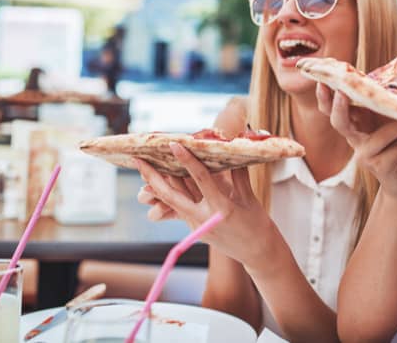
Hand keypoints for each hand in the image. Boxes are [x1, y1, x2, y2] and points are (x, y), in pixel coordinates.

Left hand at [136, 143, 280, 269]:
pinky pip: (179, 208)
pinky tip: (160, 180)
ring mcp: (197, 227)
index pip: (201, 180)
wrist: (257, 252)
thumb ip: (238, 175)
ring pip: (171, 202)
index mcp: (222, 209)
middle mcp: (205, 219)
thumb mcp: (249, 198)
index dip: (187, 160)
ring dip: (156, 185)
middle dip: (152, 177)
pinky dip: (170, 193)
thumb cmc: (257, 224)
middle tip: (138, 160)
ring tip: (143, 167)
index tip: (174, 144)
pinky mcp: (194, 230)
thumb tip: (232, 151)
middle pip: (172, 196)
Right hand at [316, 83, 396, 197]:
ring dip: (396, 128)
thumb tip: (394, 80)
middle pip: (338, 122)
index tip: (322, 81)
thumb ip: (386, 104)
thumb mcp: (390, 120)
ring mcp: (364, 154)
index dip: (324, 96)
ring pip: (376, 137)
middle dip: (338, 107)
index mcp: (355, 123)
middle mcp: (354, 139)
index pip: (332, 108)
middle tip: (341, 93)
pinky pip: (394, 150)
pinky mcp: (378, 166)